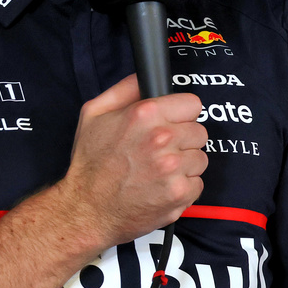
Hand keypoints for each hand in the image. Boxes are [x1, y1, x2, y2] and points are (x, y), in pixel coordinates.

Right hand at [60, 75, 207, 245]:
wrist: (87, 209)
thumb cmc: (91, 164)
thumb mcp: (94, 114)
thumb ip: (124, 89)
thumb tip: (145, 77)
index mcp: (145, 114)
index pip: (192, 104)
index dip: (181, 114)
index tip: (173, 122)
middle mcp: (162, 139)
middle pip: (199, 131)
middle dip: (183, 140)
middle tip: (161, 150)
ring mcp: (172, 168)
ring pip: (200, 158)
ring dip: (184, 165)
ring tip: (158, 171)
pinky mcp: (179, 194)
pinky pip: (197, 184)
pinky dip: (183, 187)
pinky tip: (161, 187)